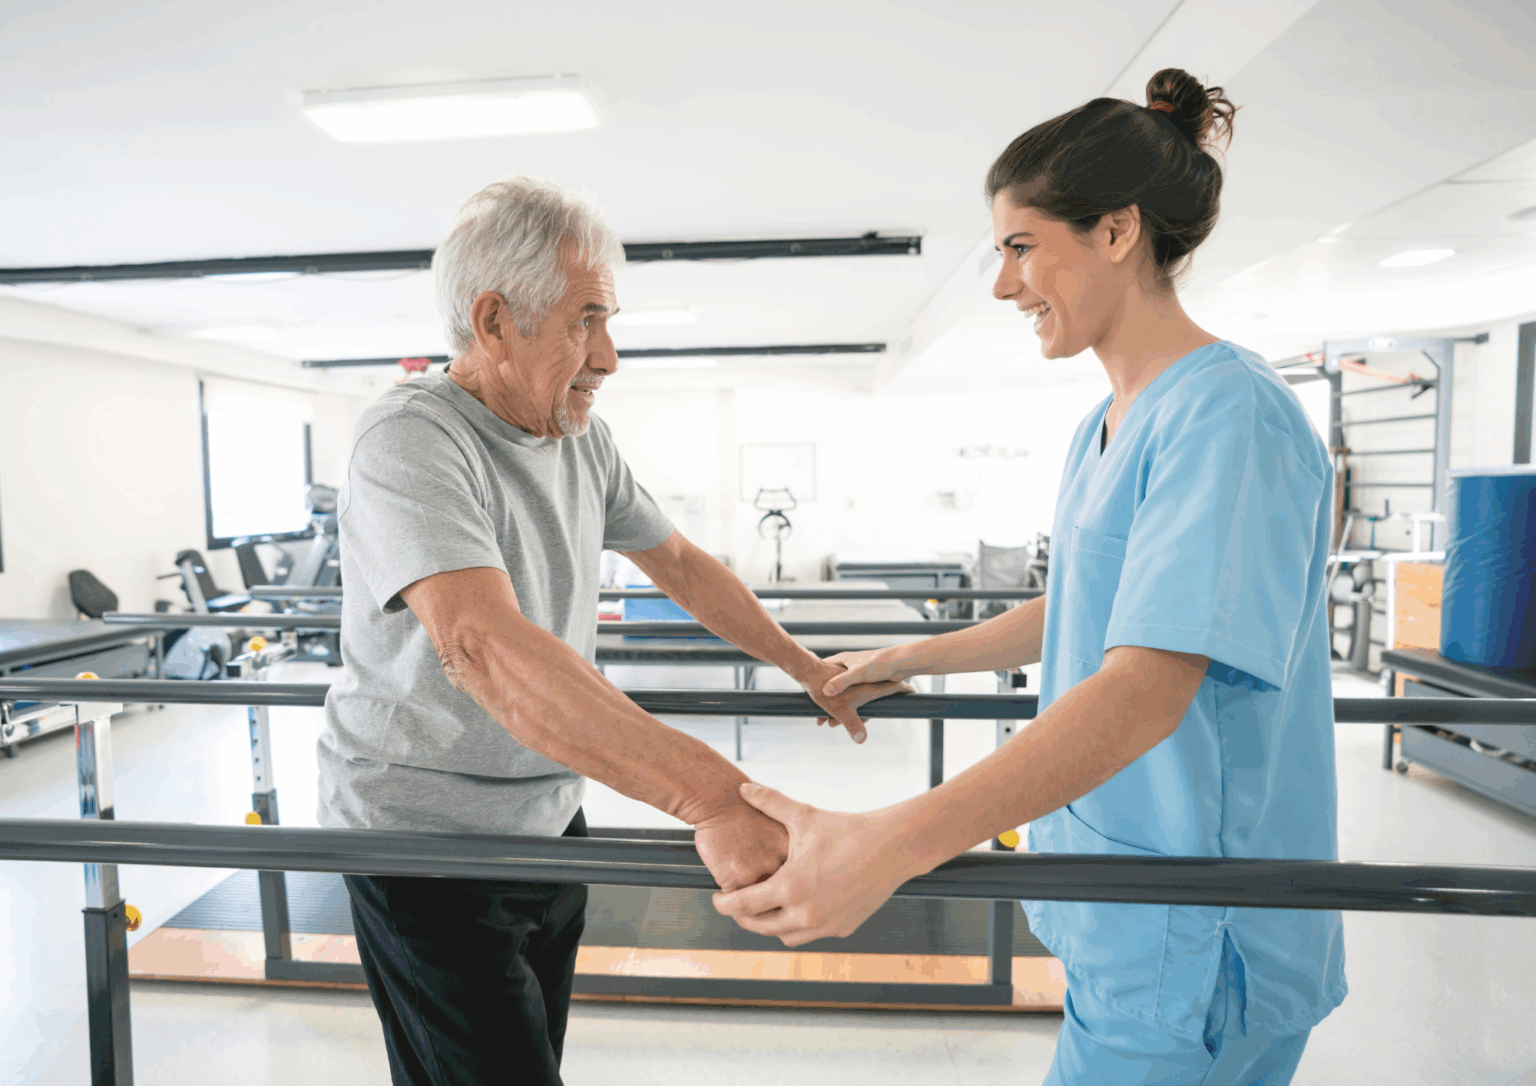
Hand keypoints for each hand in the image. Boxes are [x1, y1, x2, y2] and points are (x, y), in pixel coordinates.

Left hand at [711, 783, 914, 946]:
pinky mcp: (843, 929)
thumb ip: (770, 803)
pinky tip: (798, 907)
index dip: (725, 904)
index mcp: (790, 887)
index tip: (718, 898)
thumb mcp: (805, 815)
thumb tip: (743, 788)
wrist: (893, 847)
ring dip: (771, 925)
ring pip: (785, 936)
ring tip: (766, 908)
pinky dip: (799, 925)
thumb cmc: (849, 830)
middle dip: (744, 918)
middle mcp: (805, 913)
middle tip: (737, 906)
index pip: (744, 906)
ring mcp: (825, 925)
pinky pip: (811, 934)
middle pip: (760, 927)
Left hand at [798, 658, 912, 743]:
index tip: (913, 691)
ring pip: (857, 698)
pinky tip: (823, 717)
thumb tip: (861, 740)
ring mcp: (850, 680)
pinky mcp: (838, 680)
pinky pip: (844, 696)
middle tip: (869, 715)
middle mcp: (862, 682)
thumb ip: (853, 724)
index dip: (903, 690)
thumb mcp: (840, 709)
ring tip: (830, 723)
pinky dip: (837, 707)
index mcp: (868, 688)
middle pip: (874, 696)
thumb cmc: (823, 688)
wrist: (806, 671)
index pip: (892, 687)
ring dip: (846, 714)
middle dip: (865, 714)